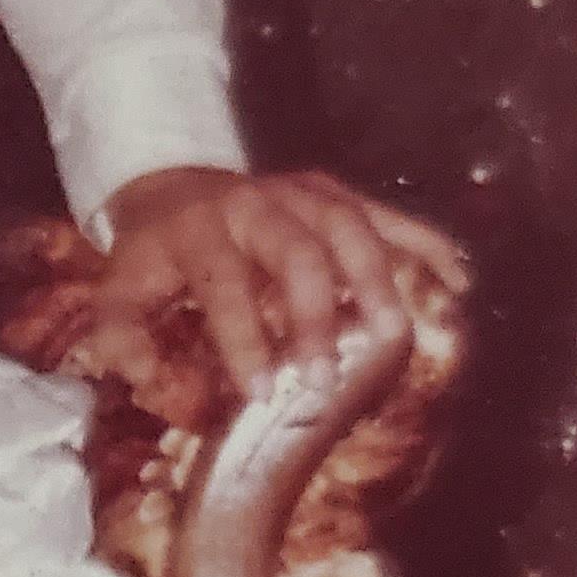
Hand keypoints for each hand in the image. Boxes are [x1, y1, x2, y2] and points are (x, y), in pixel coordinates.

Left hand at [92, 166, 466, 401]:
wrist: (174, 184)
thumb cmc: (155, 254)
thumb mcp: (121, 287)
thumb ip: (119, 333)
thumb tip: (142, 376)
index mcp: (199, 230)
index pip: (225, 284)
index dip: (243, 338)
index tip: (260, 392)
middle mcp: (256, 204)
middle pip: (297, 253)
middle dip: (315, 316)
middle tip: (324, 377)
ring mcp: (303, 193)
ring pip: (349, 227)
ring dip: (374, 280)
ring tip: (392, 334)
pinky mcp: (336, 193)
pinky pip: (387, 214)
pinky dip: (425, 243)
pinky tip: (456, 280)